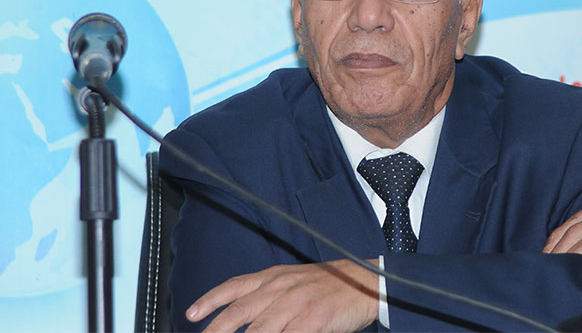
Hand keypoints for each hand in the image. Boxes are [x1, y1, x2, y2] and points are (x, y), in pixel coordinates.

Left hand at [186, 259, 378, 332]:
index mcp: (275, 277)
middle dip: (216, 330)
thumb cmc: (331, 285)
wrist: (366, 280)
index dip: (211, 300)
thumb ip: (271, 295)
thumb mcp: (296, 281)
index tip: (191, 313)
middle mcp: (281, 288)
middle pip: (239, 312)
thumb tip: (247, 316)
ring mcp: (296, 304)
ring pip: (258, 329)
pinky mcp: (313, 319)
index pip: (235, 287)